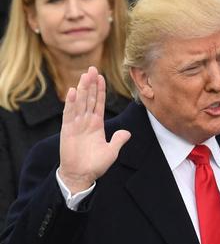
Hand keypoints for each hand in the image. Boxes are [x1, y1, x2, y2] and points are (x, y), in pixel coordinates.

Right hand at [59, 67, 130, 193]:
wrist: (81, 175)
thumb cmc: (95, 165)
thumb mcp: (111, 152)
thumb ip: (118, 141)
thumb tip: (127, 133)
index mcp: (97, 125)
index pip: (99, 103)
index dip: (100, 90)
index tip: (101, 77)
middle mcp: (86, 122)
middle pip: (89, 99)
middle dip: (91, 84)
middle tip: (92, 68)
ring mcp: (76, 124)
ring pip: (80, 102)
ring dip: (82, 89)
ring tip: (85, 75)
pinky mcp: (67, 130)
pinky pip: (69, 114)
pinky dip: (71, 103)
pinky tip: (73, 92)